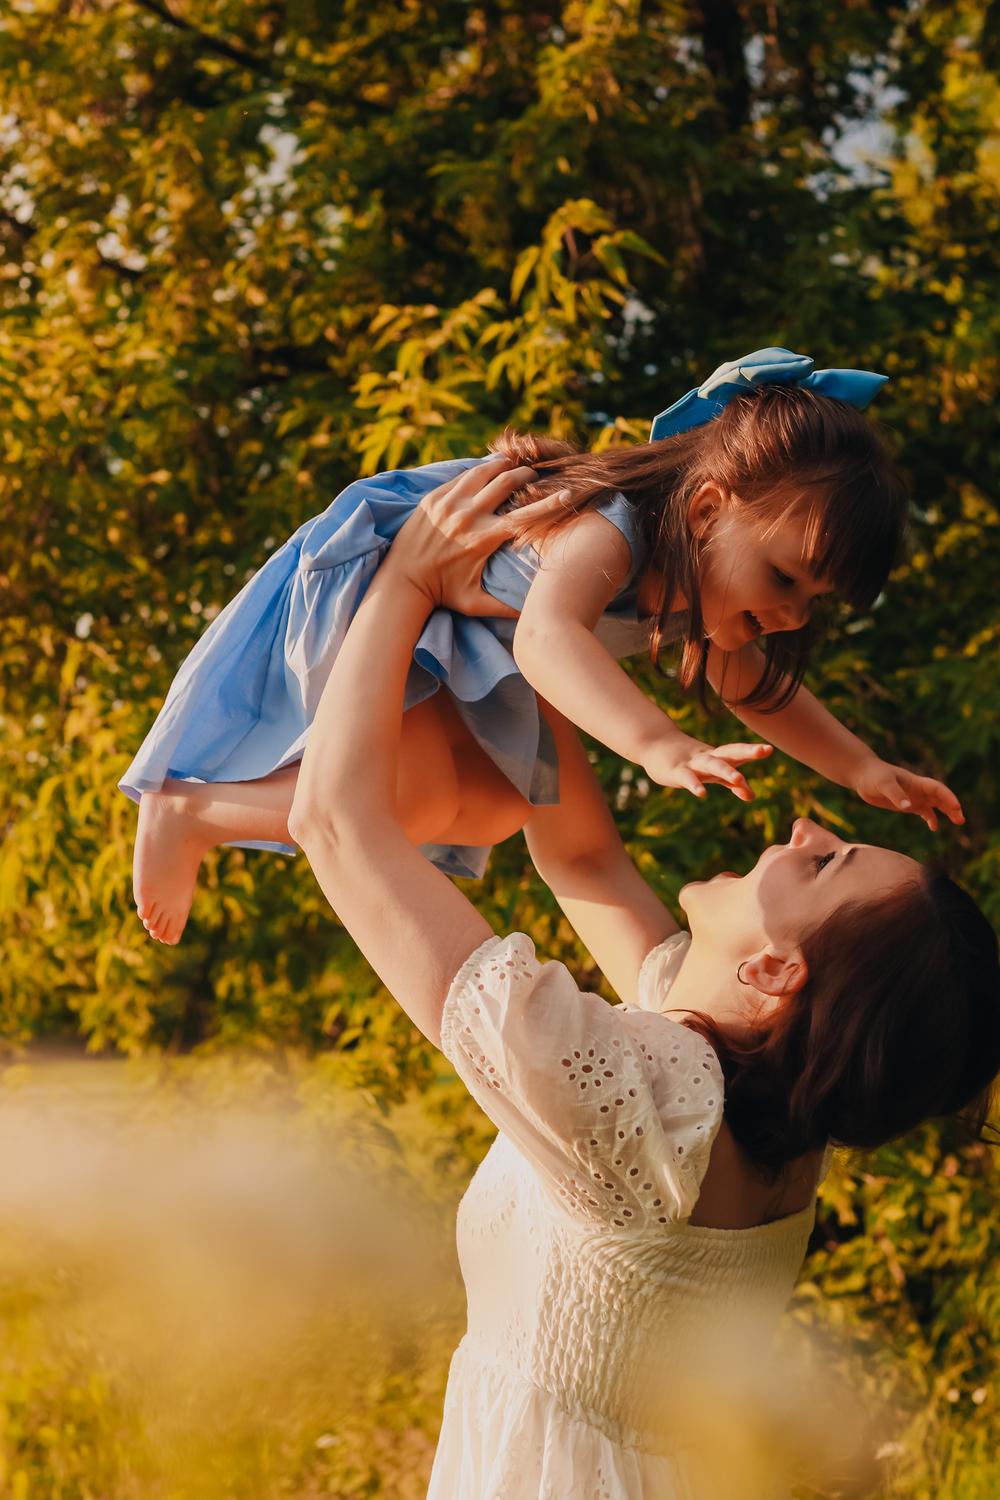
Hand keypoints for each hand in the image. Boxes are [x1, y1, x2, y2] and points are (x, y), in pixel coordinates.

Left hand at [386, 455, 567, 616]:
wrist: (403, 581)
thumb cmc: (442, 594)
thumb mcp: (476, 604)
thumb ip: (506, 608)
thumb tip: (537, 615)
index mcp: (483, 539)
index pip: (525, 516)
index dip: (549, 504)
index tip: (567, 493)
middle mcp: (467, 516)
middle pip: (506, 483)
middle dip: (525, 476)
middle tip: (534, 476)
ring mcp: (448, 503)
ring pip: (483, 472)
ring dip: (502, 466)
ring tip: (514, 465)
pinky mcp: (433, 497)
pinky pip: (461, 476)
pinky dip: (478, 471)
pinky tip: (488, 470)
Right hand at [642, 734, 772, 801]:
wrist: (653, 745)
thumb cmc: (687, 761)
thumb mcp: (711, 773)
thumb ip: (731, 783)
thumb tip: (752, 796)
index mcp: (717, 756)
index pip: (736, 752)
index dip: (752, 751)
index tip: (769, 749)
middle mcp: (707, 757)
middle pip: (729, 752)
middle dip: (747, 752)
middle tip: (764, 750)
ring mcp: (691, 763)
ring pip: (710, 764)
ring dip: (725, 771)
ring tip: (739, 779)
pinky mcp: (675, 771)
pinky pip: (686, 778)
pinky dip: (694, 785)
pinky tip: (702, 794)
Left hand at [852, 757, 964, 831]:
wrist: (863, 775)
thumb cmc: (873, 776)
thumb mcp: (883, 784)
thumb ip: (895, 794)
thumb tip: (908, 807)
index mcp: (916, 782)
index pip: (937, 789)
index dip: (948, 797)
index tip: (956, 807)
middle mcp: (918, 789)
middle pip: (940, 798)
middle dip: (952, 807)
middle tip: (961, 820)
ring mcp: (913, 797)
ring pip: (935, 804)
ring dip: (947, 812)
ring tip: (958, 821)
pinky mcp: (906, 804)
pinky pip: (923, 812)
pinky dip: (930, 818)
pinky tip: (934, 828)